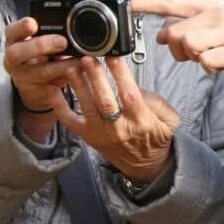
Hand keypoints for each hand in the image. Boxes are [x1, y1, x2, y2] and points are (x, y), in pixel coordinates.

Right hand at [3, 17, 80, 140]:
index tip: (33, 24)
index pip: (12, 31)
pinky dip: (65, 79)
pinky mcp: (33, 93)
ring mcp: (21, 77)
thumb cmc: (44, 58)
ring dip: (62, 65)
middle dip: (41, 45)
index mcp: (16, 41)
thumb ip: (54, 35)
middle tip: (62, 42)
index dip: (21, 27)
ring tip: (79, 60)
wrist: (39, 87)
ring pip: (40, 71)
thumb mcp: (45, 44)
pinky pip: (50, 87)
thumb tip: (76, 28)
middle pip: (18, 52)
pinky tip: (76, 74)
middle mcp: (14, 59)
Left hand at [49, 56, 179, 181]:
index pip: (130, 95)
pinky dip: (60, 106)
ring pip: (87, 107)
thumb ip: (158, 102)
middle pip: (105, 100)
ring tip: (72, 66)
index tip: (114, 57)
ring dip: (78, 86)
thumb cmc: (155, 138)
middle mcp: (119, 128)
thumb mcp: (169, 120)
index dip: (121, 75)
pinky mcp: (88, 136)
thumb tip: (138, 87)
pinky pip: (71, 121)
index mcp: (141, 121)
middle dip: (95, 78)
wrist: (144, 166)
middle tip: (88, 58)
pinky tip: (54, 90)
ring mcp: (101, 132)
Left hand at [132, 0, 223, 91]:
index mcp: (209, 3)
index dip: (148, 4)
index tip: (128, 4)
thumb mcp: (210, 29)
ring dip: (194, 58)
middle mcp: (218, 12)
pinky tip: (220, 65)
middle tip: (194, 55)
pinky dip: (209, 68)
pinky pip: (206, 61)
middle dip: (178, 50)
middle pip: (176, 31)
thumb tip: (161, 36)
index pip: (171, 2)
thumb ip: (185, 27)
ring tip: (208, 57)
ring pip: (188, 45)